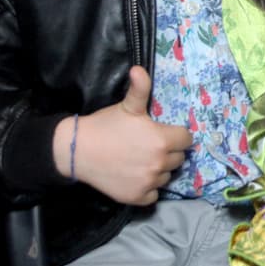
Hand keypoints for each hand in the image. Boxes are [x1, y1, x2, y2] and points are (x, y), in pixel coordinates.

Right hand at [56, 66, 191, 204]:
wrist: (78, 151)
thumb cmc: (105, 126)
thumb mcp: (127, 106)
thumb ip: (140, 88)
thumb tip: (139, 68)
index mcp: (161, 140)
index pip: (186, 140)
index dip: (177, 135)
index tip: (163, 133)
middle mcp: (159, 163)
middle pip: (178, 159)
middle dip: (168, 151)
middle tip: (149, 145)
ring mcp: (148, 182)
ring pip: (167, 176)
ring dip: (159, 169)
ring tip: (141, 159)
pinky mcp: (137, 197)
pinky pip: (154, 194)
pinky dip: (148, 187)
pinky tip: (136, 175)